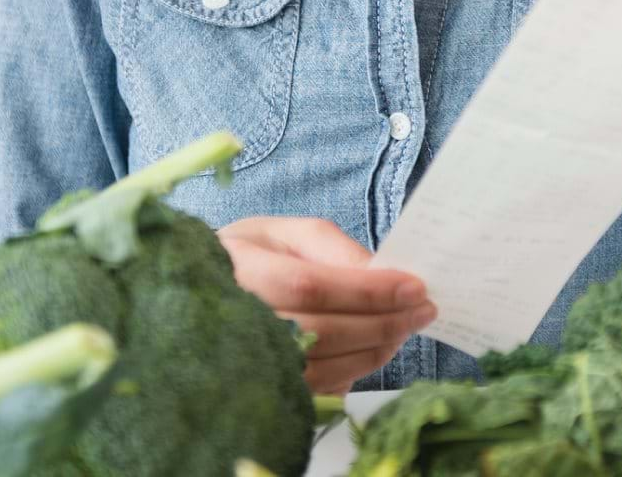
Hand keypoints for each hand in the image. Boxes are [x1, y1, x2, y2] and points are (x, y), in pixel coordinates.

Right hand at [218, 217, 435, 394]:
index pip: (310, 287)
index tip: (414, 287)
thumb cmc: (248, 256)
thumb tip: (380, 271)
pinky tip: (376, 349)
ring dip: (376, 349)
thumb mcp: (283, 233)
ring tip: (406, 327)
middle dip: (382, 321)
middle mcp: (235, 321)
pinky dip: (356, 370)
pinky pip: (318, 388)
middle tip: (423, 310)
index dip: (366, 291)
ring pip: (324, 366)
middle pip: (321, 331)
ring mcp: (246, 362)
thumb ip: (331, 246)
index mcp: (236, 269)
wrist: (197, 294)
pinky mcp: (263, 387)